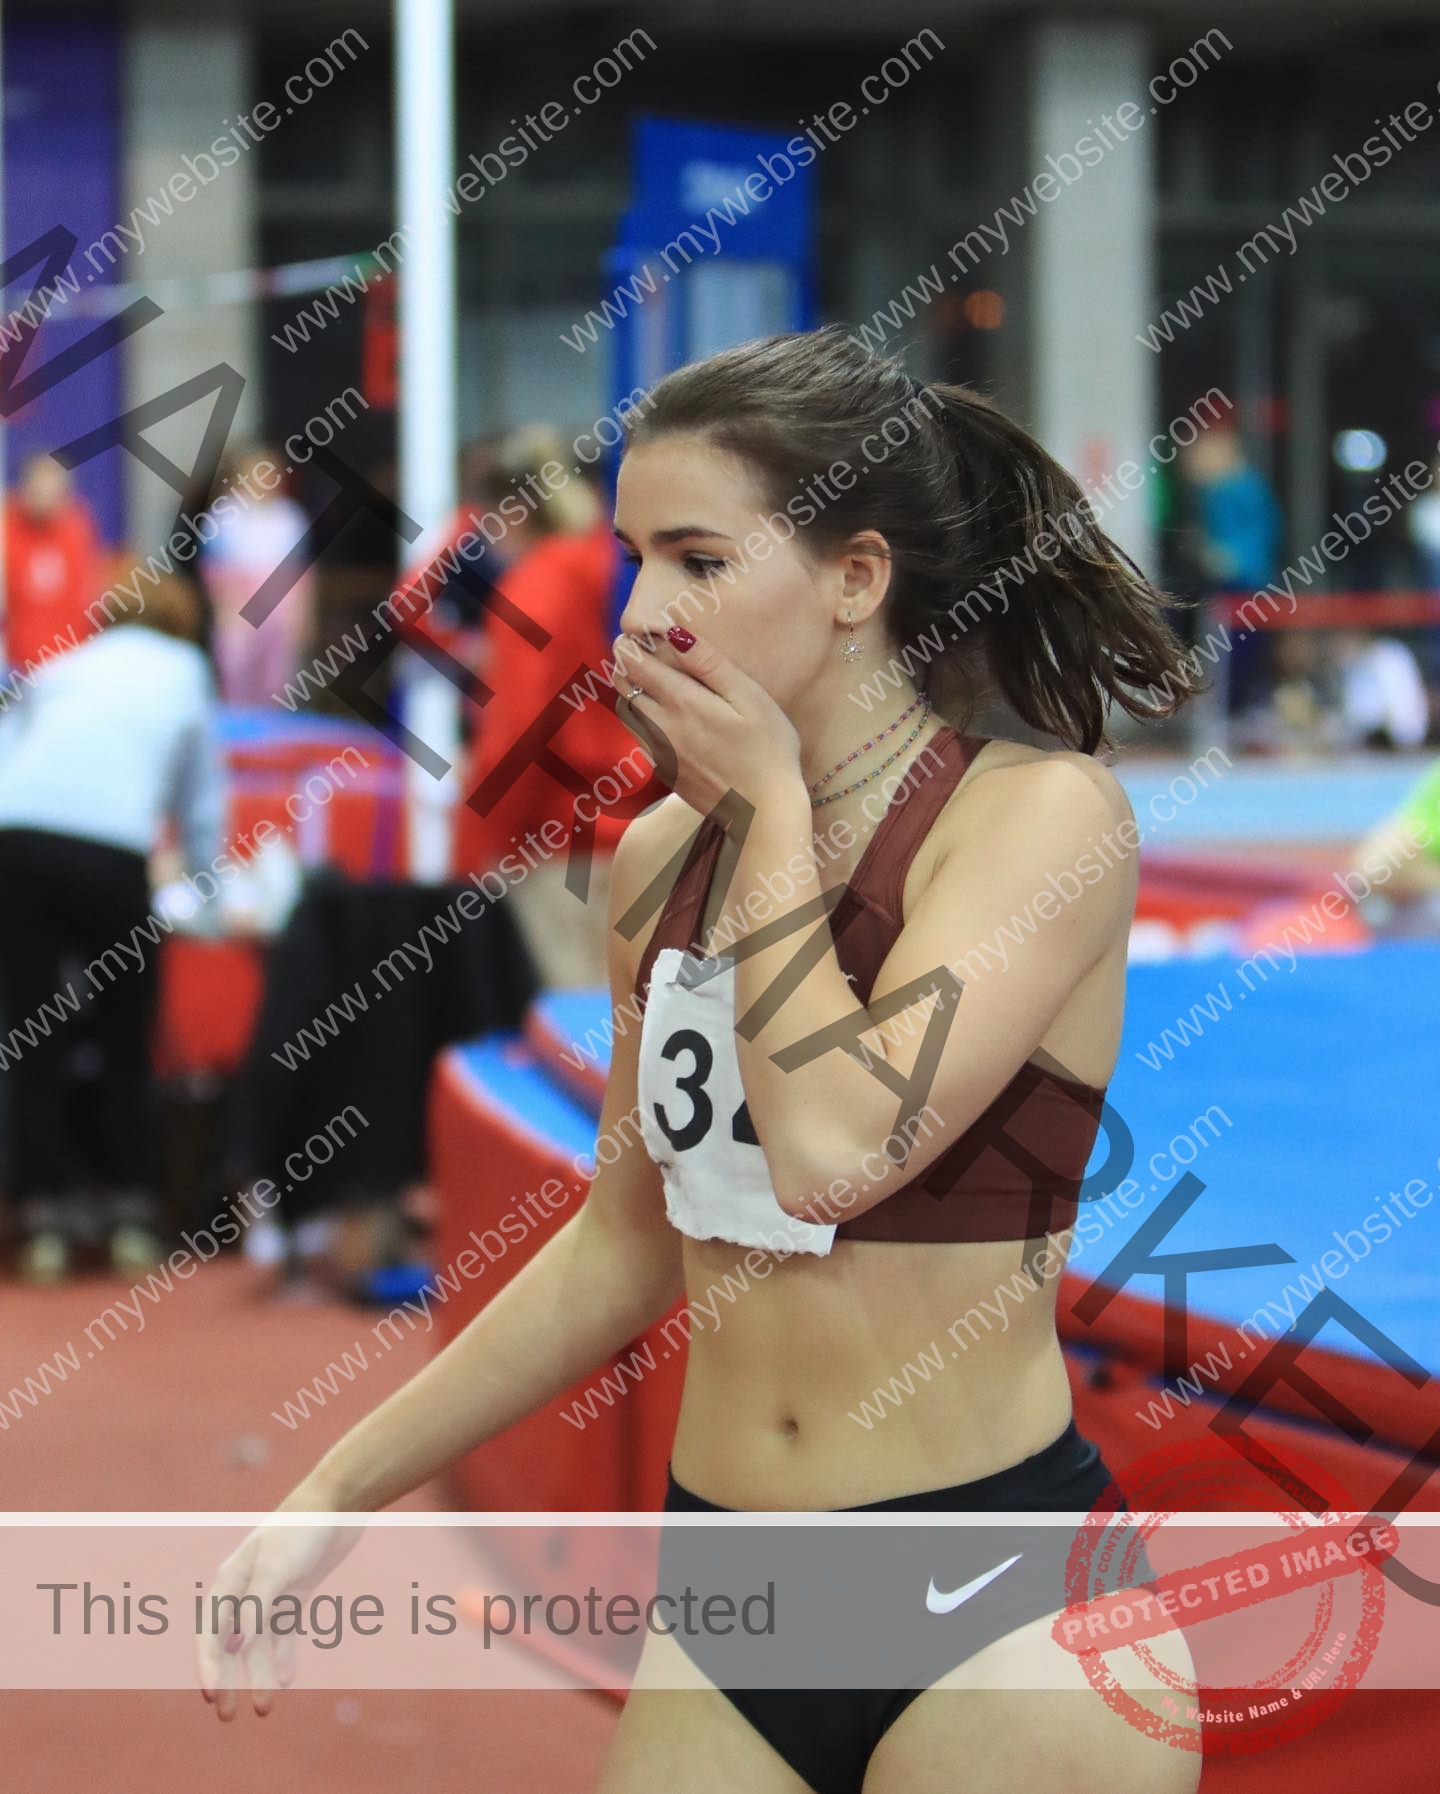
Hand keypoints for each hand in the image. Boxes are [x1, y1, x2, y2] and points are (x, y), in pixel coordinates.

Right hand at [196, 1514, 362, 1718]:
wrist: (338, 1505)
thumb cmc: (301, 1531)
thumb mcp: (276, 1569)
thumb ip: (255, 1607)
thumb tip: (235, 1648)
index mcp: (230, 1581)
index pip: (210, 1632)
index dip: (207, 1665)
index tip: (211, 1695)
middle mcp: (245, 1590)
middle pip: (229, 1645)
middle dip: (228, 1681)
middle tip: (227, 1716)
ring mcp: (271, 1594)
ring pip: (258, 1645)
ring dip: (258, 1676)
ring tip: (264, 1709)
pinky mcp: (295, 1595)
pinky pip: (283, 1634)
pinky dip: (283, 1658)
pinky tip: (286, 1682)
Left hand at [608, 626, 801, 820]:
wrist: (763, 812)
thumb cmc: (769, 750)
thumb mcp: (749, 697)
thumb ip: (710, 664)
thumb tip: (676, 634)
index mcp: (682, 703)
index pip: (635, 665)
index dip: (629, 645)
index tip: (635, 634)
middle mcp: (662, 728)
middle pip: (624, 688)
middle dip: (625, 666)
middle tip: (636, 652)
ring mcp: (660, 754)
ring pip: (627, 715)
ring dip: (630, 693)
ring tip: (648, 681)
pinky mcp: (666, 774)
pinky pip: (641, 739)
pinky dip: (642, 720)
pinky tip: (665, 718)